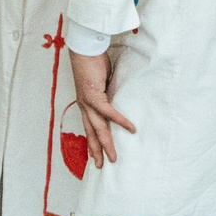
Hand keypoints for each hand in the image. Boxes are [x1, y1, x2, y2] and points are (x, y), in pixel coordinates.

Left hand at [69, 49, 132, 166]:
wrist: (84, 49)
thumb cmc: (93, 62)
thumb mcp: (101, 83)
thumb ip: (107, 94)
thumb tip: (118, 99)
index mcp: (85, 104)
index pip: (89, 127)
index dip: (91, 142)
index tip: (93, 155)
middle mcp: (84, 106)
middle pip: (91, 133)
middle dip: (96, 151)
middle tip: (100, 166)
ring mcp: (87, 102)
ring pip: (98, 128)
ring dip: (106, 144)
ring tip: (113, 158)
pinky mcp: (94, 96)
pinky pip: (109, 112)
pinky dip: (120, 121)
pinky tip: (131, 129)